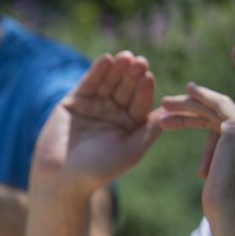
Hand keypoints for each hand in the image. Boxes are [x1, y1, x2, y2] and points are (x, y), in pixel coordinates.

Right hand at [33, 51, 162, 196]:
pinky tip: (106, 60)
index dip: (143, 89)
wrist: (61, 178)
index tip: (147, 77)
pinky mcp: (73, 103)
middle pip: (125, 88)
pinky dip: (97, 72)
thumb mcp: (132, 151)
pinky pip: (88, 84)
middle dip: (132, 75)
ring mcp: (93, 106)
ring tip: (124, 58)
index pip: (140, 102)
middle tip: (139, 62)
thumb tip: (173, 111)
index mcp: (128, 125)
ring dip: (117, 69)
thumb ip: (151, 130)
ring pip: (108, 83)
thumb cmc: (98, 170)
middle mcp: (112, 114)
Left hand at [159, 83, 234, 222]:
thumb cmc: (224, 206)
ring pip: (217, 107)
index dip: (201, 119)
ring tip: (164, 103)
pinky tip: (185, 94)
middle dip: (193, 108)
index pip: (225, 125)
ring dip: (189, 104)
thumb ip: (224, 166)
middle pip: (221, 113)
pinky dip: (200, 98)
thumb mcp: (224, 180)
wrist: (233, 215)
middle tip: (166, 104)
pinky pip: (216, 106)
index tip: (181, 118)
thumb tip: (212, 172)